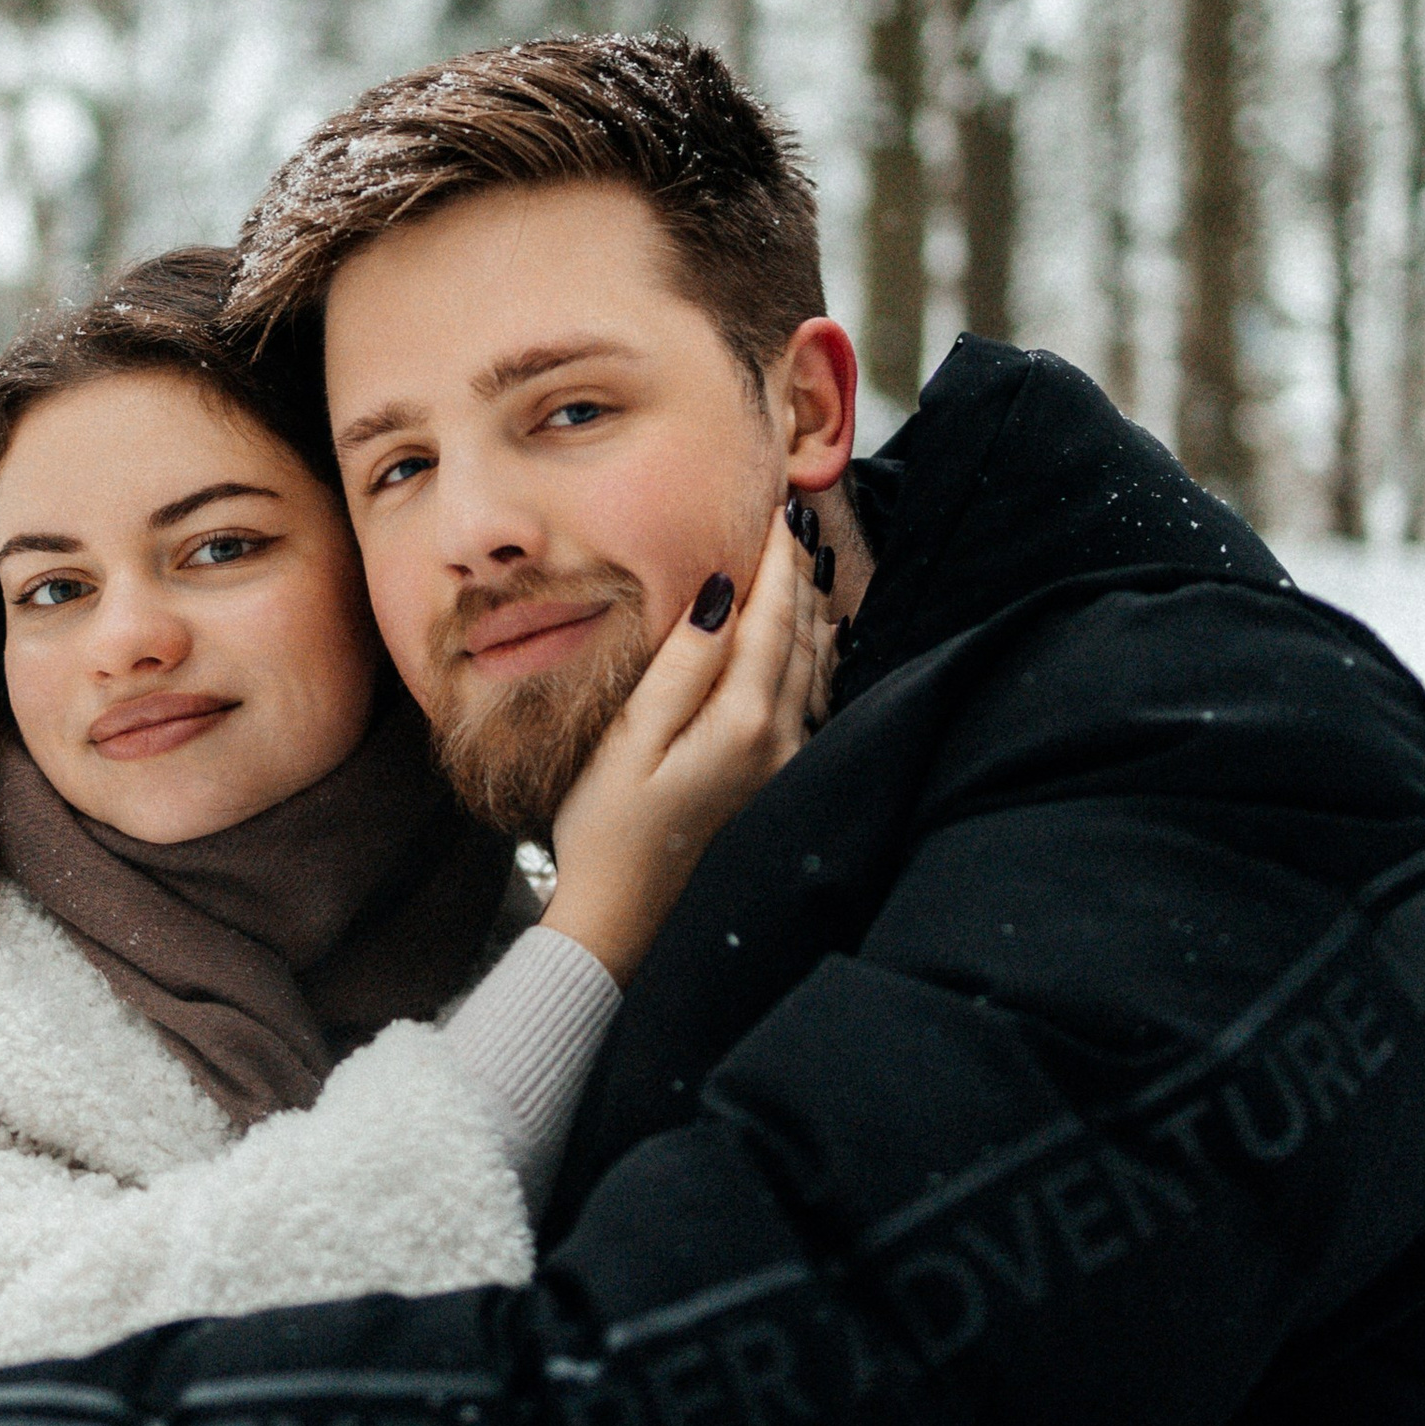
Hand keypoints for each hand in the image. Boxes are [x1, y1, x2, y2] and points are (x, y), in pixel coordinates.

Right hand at [541, 515, 834, 985]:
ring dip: (811, 609)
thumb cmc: (608, 829)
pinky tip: (810, 637)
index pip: (773, 617)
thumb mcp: (631, 739)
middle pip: (804, 635)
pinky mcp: (779, 781)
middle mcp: (781, 739)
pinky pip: (812, 697)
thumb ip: (682, 664)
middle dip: (800, 572)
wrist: (626, 919)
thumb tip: (721, 593)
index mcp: (744, 721)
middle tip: (793, 517)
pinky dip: (813, 653)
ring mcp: (786, 764)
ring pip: (816, 665)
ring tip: (804, 561)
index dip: (776, 558)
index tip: (776, 506)